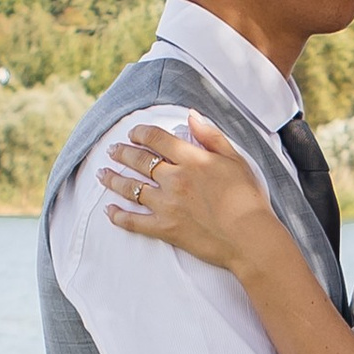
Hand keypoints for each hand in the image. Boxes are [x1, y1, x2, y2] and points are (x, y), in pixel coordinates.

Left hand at [100, 114, 281, 276]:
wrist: (250, 238)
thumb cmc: (249, 199)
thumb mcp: (236, 160)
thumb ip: (212, 136)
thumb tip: (191, 115)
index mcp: (192, 159)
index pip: (156, 139)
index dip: (140, 133)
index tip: (133, 133)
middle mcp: (175, 179)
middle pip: (138, 160)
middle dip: (122, 153)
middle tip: (112, 151)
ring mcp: (167, 205)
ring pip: (131, 188)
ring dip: (113, 179)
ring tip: (102, 174)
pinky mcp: (165, 229)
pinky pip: (133, 222)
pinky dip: (118, 216)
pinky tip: (109, 211)